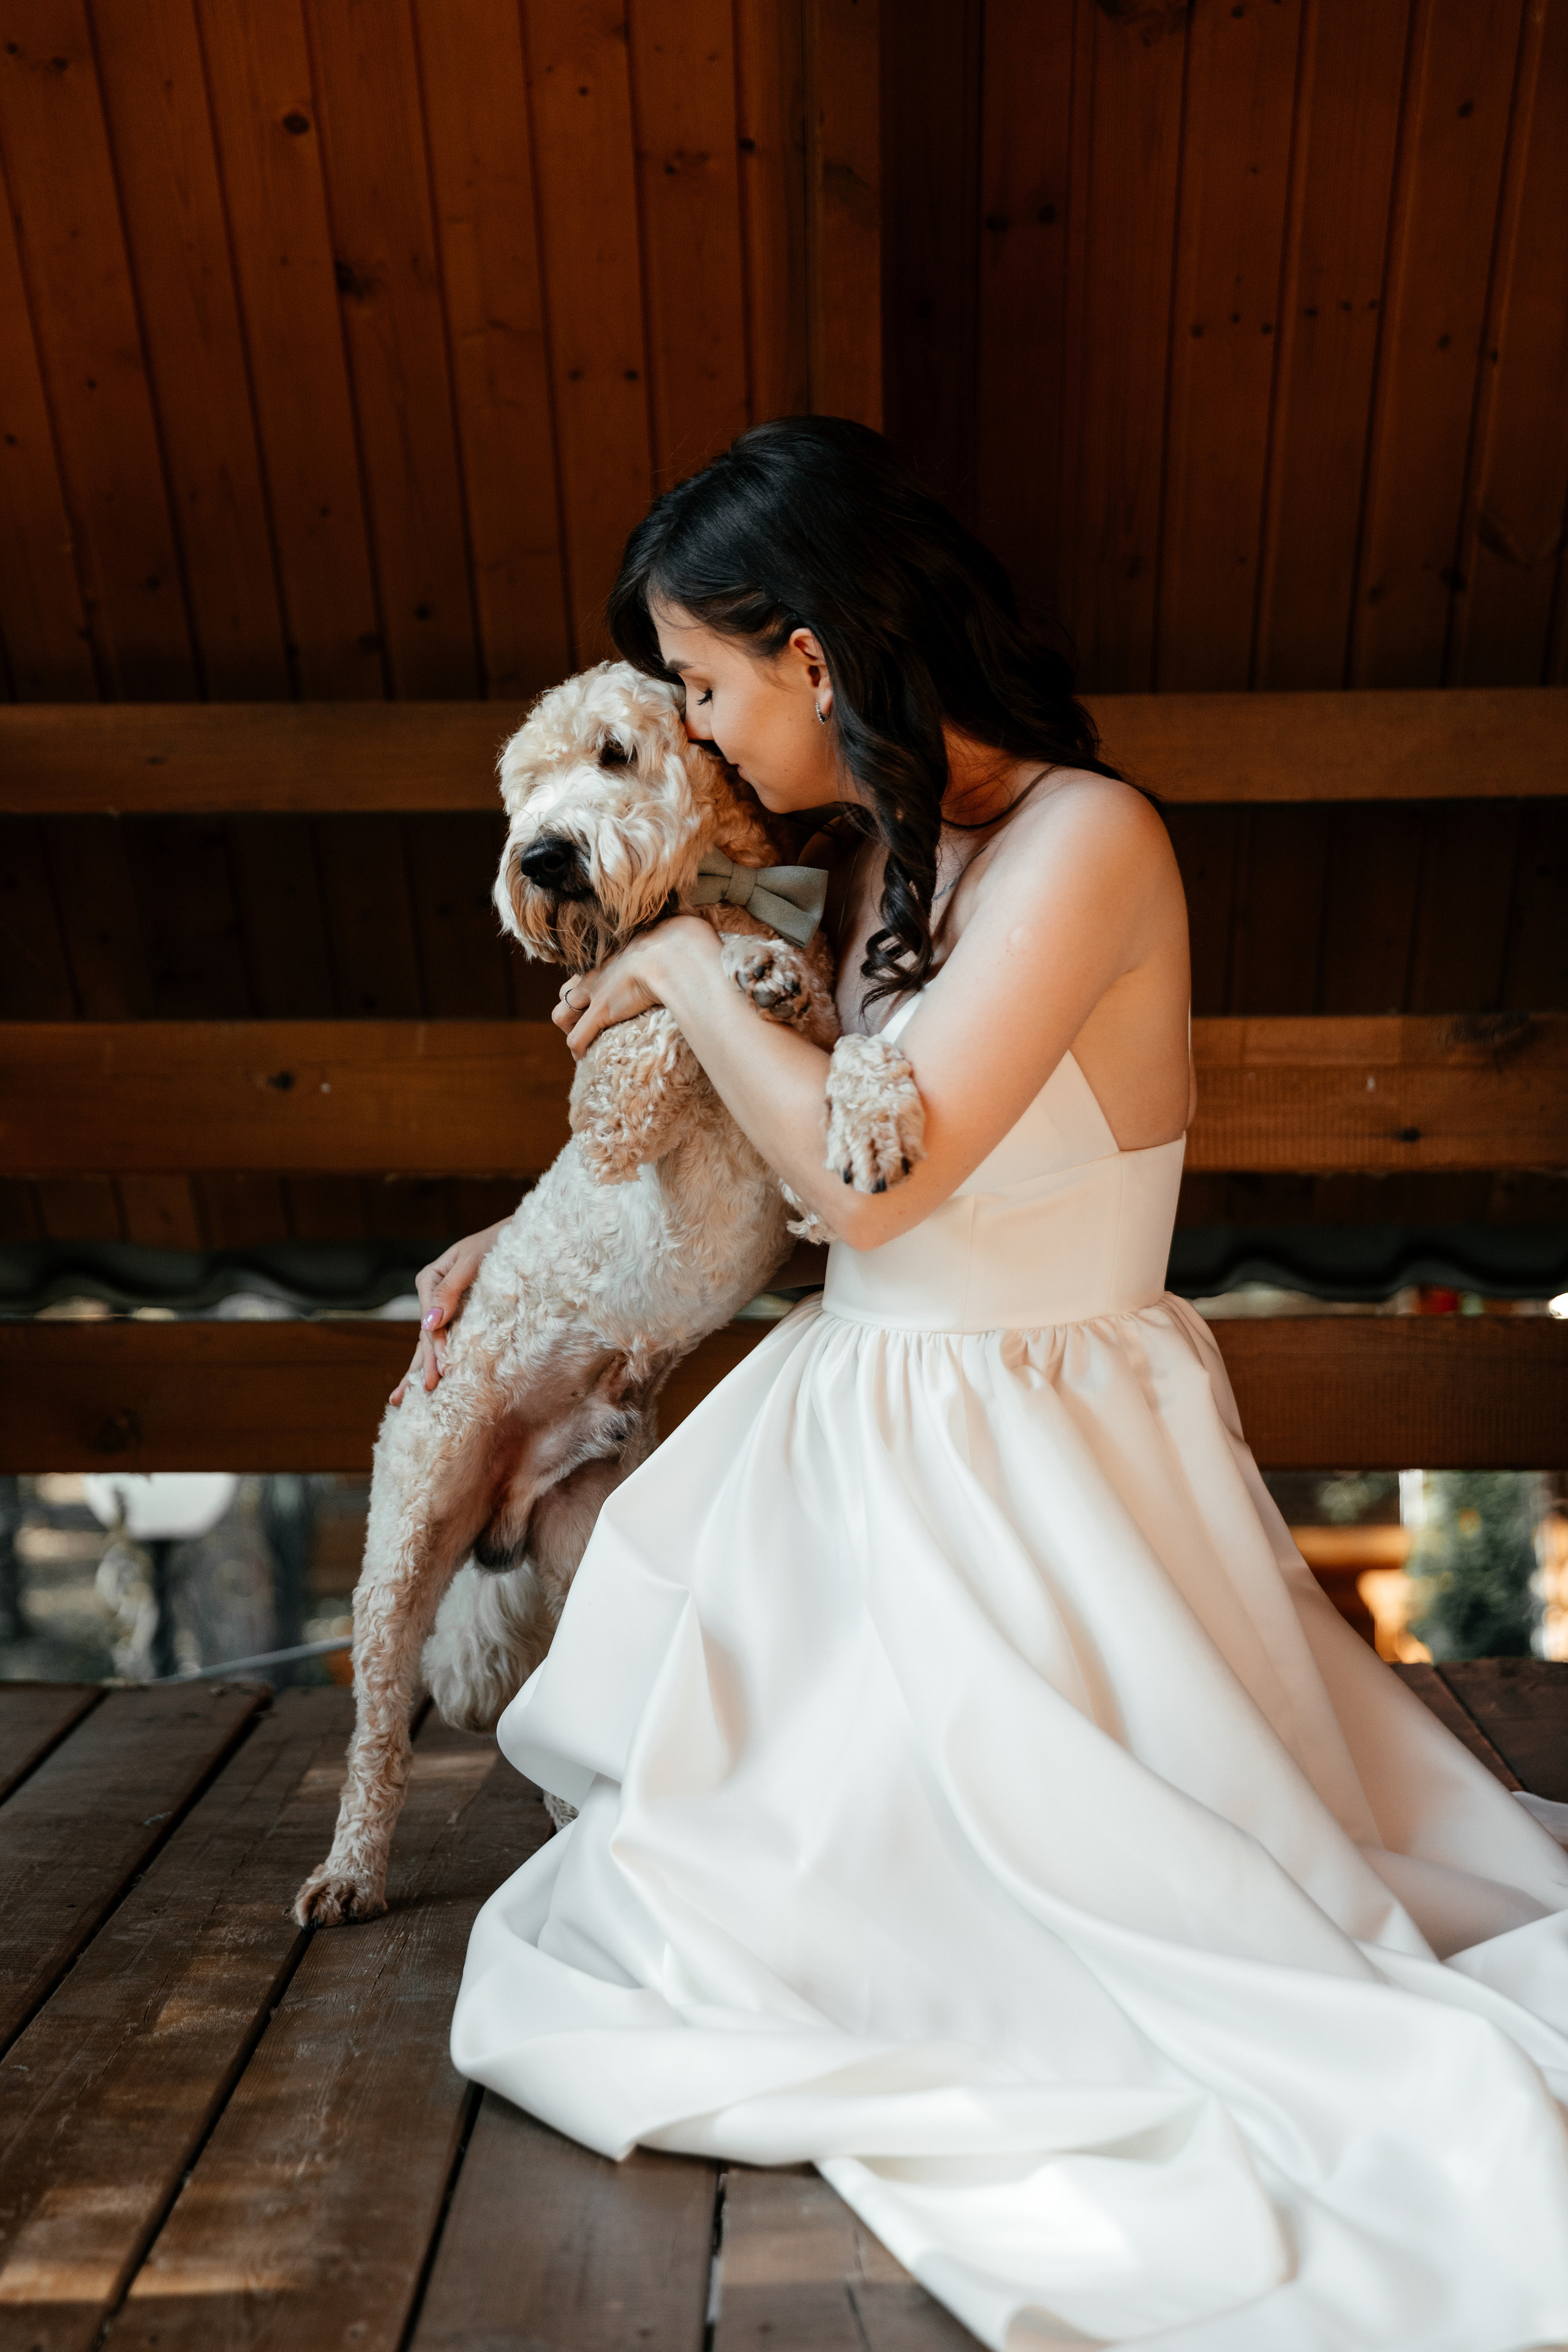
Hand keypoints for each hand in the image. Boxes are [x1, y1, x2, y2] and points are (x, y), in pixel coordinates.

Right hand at [389, 1219, 508, 1402]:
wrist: (519, 1238)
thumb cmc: (497, 1243)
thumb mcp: (471, 1261)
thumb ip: (450, 1290)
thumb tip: (430, 1323)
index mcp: (429, 1280)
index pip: (430, 1320)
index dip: (436, 1345)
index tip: (443, 1367)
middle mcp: (432, 1298)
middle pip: (426, 1336)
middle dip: (425, 1365)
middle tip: (426, 1391)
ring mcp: (443, 1311)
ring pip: (428, 1344)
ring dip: (419, 1370)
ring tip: (400, 1400)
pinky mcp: (458, 1319)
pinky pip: (444, 1343)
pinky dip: (433, 1362)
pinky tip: (421, 1384)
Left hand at [551, 917, 714, 1057]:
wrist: (676, 952)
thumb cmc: (684, 939)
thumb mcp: (678, 932)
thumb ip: (679, 937)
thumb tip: (697, 936)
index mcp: (615, 954)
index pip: (590, 971)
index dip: (592, 988)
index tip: (606, 1000)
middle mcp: (598, 972)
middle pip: (566, 990)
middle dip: (573, 1007)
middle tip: (590, 1022)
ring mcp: (596, 992)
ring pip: (561, 1014)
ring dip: (571, 1028)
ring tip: (588, 1041)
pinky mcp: (601, 1012)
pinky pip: (577, 1038)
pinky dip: (578, 1050)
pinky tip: (585, 1058)